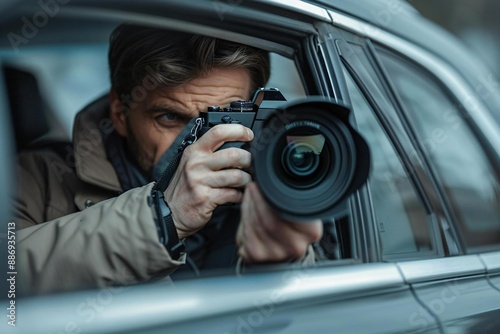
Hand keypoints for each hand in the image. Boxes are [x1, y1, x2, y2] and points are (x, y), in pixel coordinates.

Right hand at [164, 124, 252, 238]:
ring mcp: (200, 181)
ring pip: (236, 176)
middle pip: (234, 155)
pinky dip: (240, 195)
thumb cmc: (184, 187)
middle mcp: (196, 163)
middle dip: (248, 160)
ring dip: (246, 180)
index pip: (218, 132)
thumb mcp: (191, 163)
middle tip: (250, 165)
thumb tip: (238, 146)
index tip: (249, 135)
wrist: (169, 211)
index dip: (238, 130)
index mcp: (194, 151)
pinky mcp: (205, 198)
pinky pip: (233, 194)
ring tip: (244, 182)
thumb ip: (209, 153)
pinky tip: (237, 195)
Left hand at [236, 182, 322, 262]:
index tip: (264, 185)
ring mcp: (275, 254)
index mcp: (311, 232)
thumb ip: (293, 200)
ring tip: (250, 195)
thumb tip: (274, 177)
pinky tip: (247, 209)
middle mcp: (295, 246)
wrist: (281, 251)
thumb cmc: (289, 227)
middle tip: (254, 187)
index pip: (288, 211)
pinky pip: (246, 231)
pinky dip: (244, 216)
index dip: (272, 195)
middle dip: (258, 199)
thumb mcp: (298, 212)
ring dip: (250, 205)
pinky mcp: (256, 256)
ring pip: (257, 223)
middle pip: (270, 219)